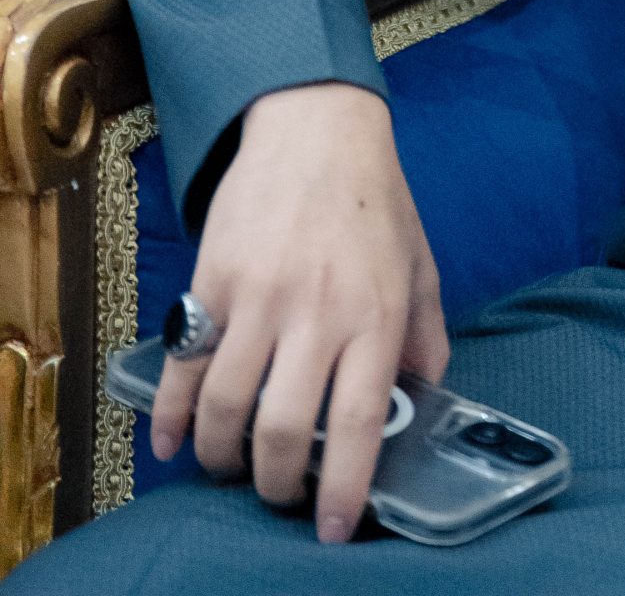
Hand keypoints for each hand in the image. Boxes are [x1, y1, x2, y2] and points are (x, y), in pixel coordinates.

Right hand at [150, 82, 448, 544]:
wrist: (316, 126)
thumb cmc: (374, 199)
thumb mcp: (419, 262)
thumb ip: (426, 334)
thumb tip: (425, 395)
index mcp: (376, 315)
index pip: (358, 422)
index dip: (344, 487)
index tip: (333, 528)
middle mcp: (317, 313)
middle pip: (283, 430)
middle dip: (274, 483)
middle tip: (277, 494)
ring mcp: (260, 296)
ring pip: (224, 407)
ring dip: (220, 455)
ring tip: (230, 466)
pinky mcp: (213, 280)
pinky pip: (184, 363)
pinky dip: (169, 414)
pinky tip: (170, 441)